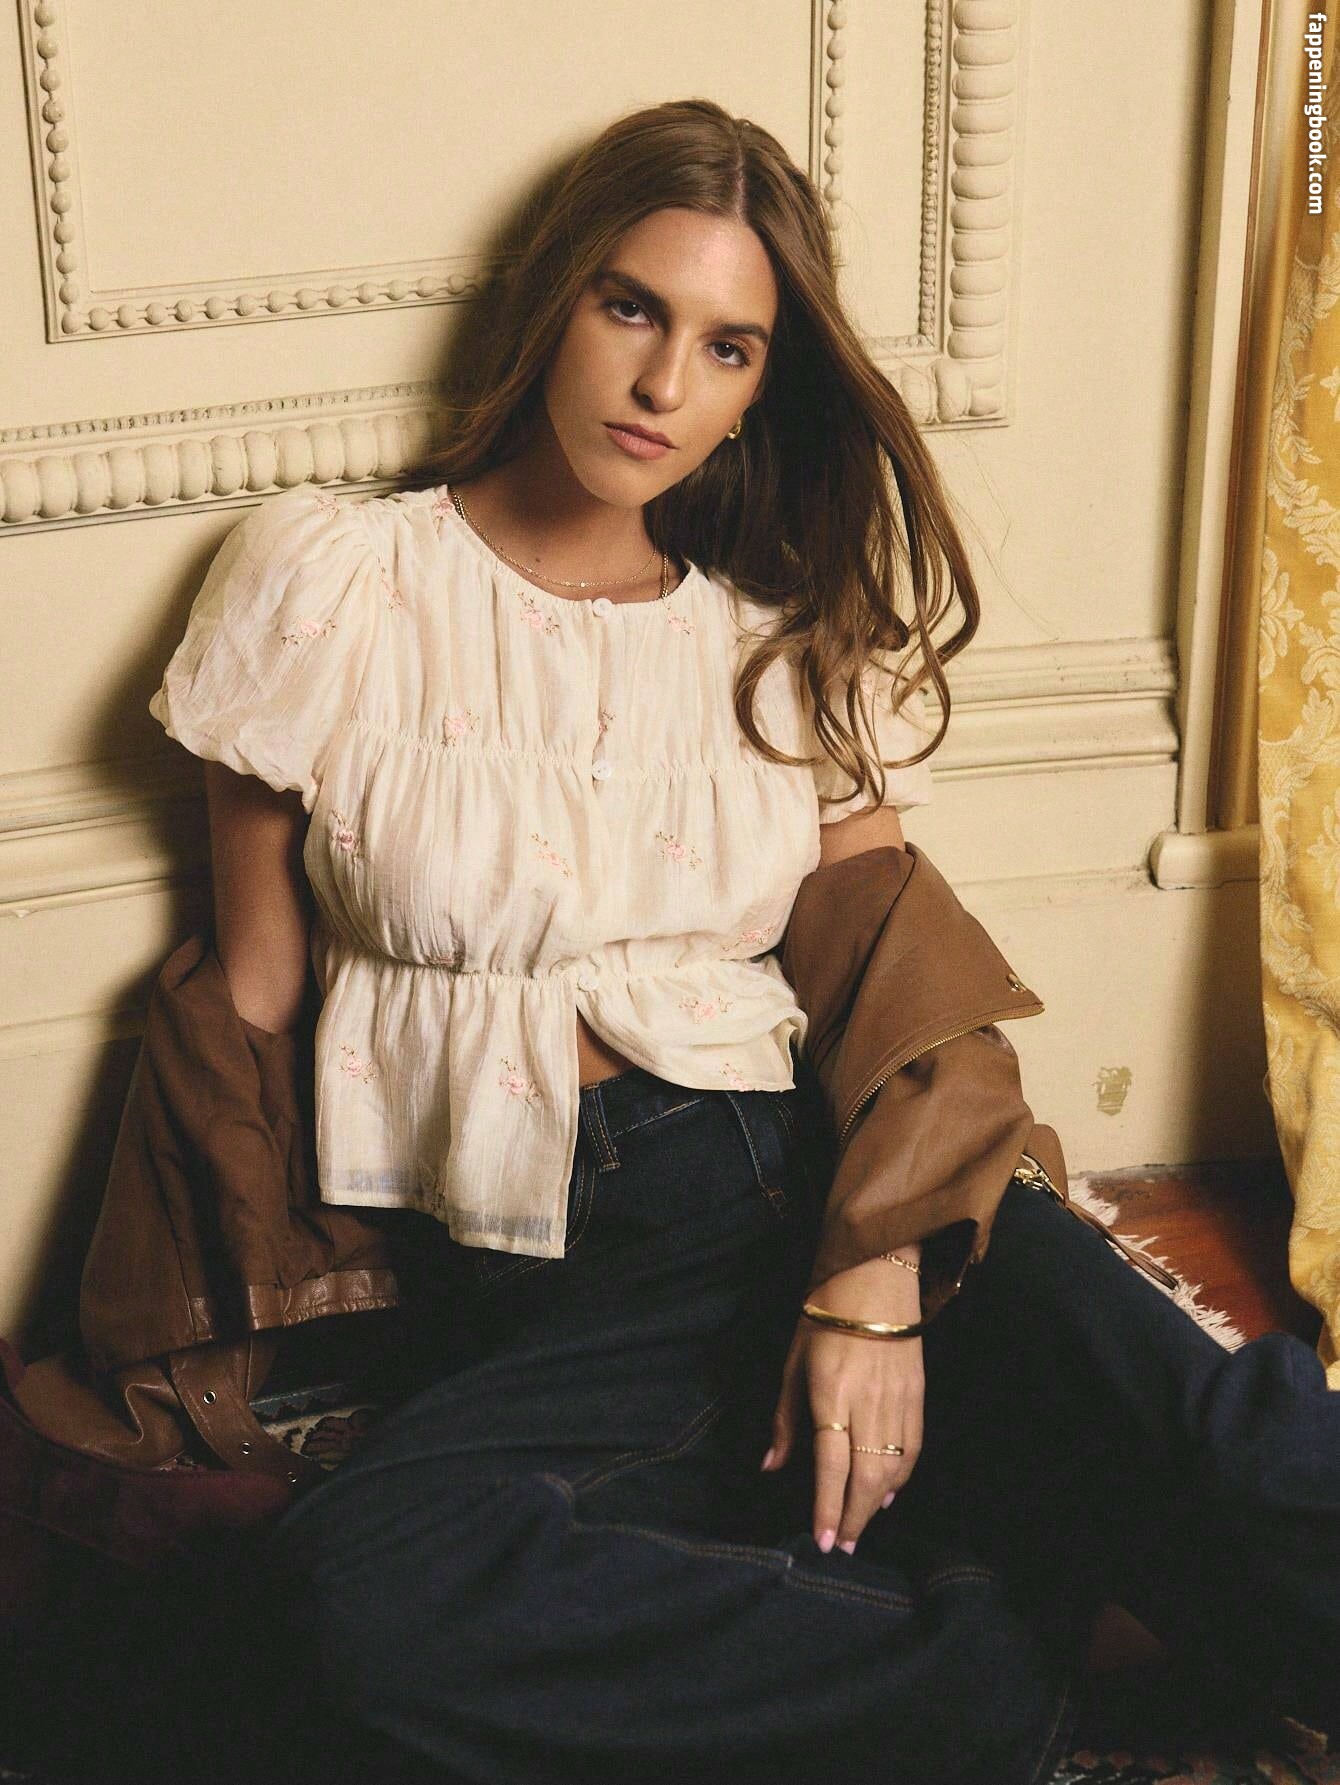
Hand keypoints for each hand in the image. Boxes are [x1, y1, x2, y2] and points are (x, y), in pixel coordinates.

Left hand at [760, 1249, 924, 1554]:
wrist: (875, 1273)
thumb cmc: (824, 1313)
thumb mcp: (793, 1362)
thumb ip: (784, 1418)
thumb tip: (771, 1465)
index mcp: (832, 1393)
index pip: (832, 1465)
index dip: (828, 1507)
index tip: (824, 1540)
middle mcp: (869, 1402)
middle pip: (867, 1476)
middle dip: (854, 1517)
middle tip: (843, 1546)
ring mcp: (898, 1399)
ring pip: (895, 1467)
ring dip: (876, 1503)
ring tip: (859, 1524)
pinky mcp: (918, 1393)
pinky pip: (913, 1447)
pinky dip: (901, 1475)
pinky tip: (887, 1491)